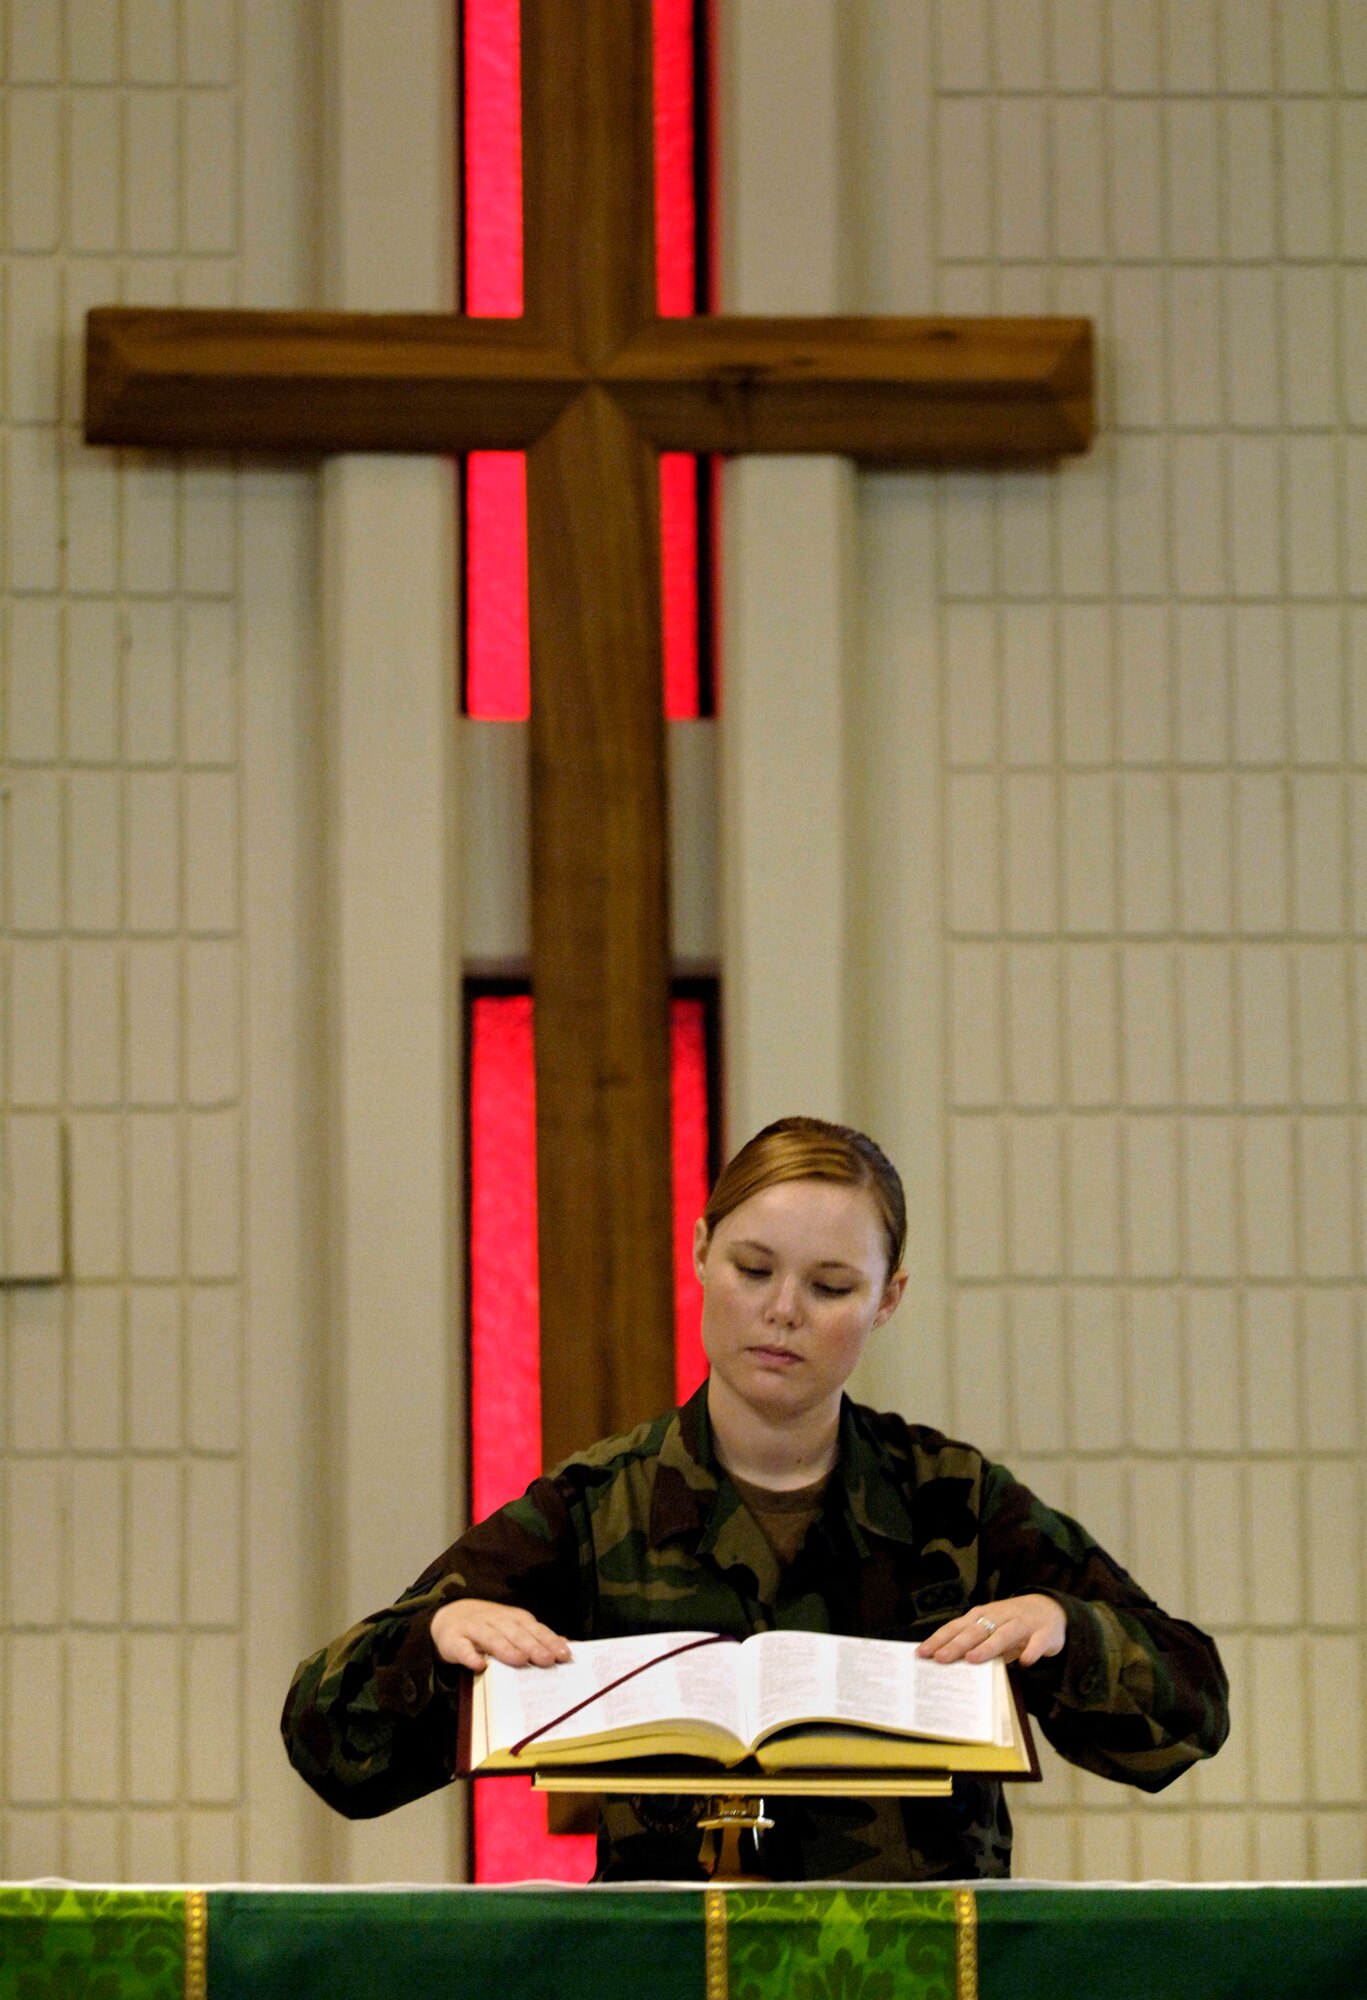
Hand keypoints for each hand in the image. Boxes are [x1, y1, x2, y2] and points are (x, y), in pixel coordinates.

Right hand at [430, 1598, 572, 1672]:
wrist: (450, 1617)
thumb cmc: (490, 1627)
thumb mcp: (515, 1628)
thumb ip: (538, 1637)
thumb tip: (567, 1645)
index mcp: (514, 1619)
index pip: (535, 1629)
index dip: (550, 1641)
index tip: (564, 1655)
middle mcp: (497, 1621)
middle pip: (516, 1633)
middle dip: (533, 1646)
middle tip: (547, 1660)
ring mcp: (475, 1629)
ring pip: (492, 1638)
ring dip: (506, 1649)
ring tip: (520, 1660)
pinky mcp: (454, 1640)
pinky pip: (462, 1649)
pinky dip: (470, 1656)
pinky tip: (479, 1666)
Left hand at [917, 1593, 1065, 1668]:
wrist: (1051, 1610)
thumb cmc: (1012, 1623)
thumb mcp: (991, 1629)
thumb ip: (974, 1643)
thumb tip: (947, 1661)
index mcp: (983, 1616)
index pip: (957, 1627)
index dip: (940, 1639)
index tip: (922, 1653)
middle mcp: (1000, 1616)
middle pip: (976, 1630)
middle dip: (957, 1644)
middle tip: (940, 1658)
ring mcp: (1023, 1623)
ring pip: (1004, 1634)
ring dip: (988, 1646)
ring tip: (972, 1659)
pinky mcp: (1045, 1633)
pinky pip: (1038, 1643)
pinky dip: (1031, 1651)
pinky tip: (1023, 1663)